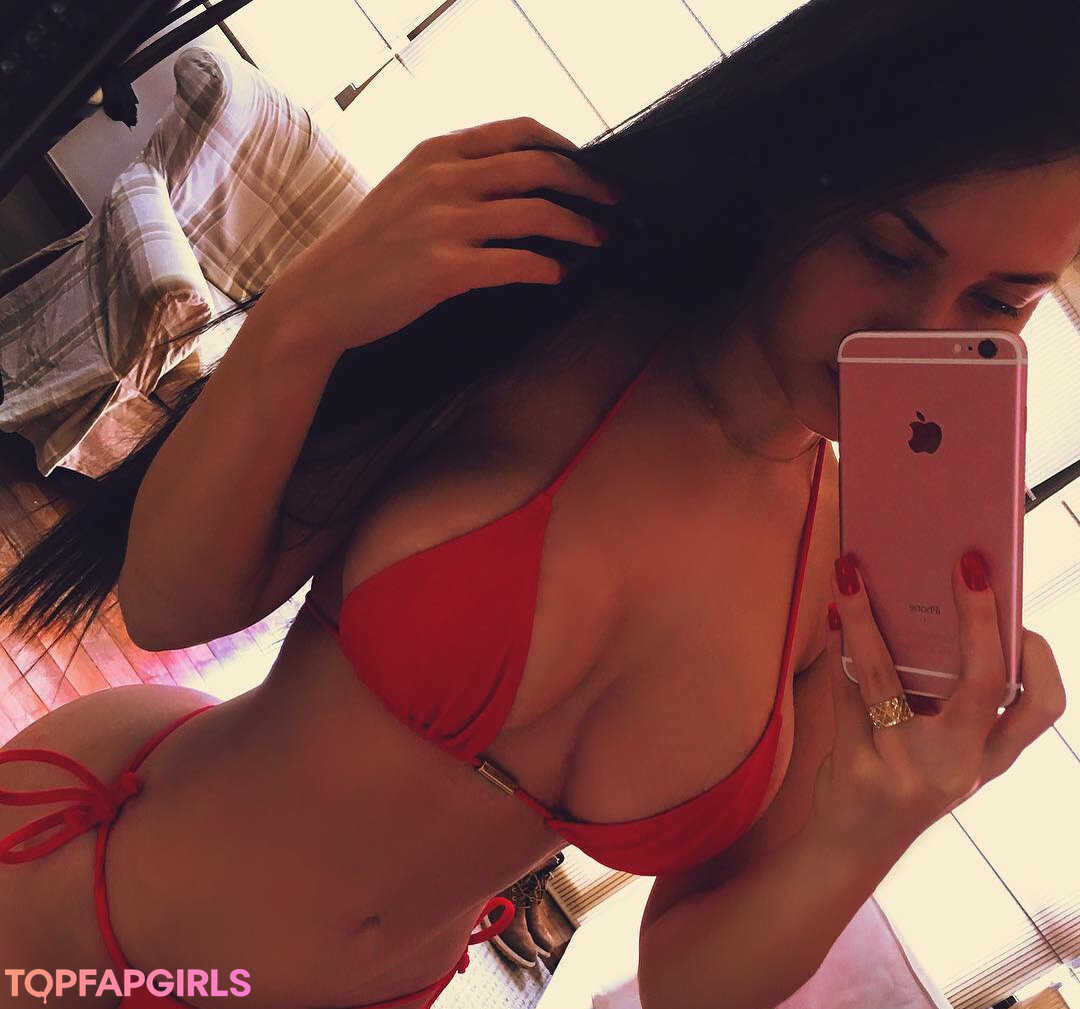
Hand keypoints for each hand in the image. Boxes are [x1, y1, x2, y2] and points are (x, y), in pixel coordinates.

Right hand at [254, 116, 619, 355]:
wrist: (319, 297)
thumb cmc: (367, 251)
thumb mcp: (404, 192)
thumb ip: (452, 179)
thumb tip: (513, 184)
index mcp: (436, 153)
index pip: (520, 131)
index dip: (568, 146)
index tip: (592, 166)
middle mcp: (443, 179)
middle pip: (540, 166)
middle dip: (589, 183)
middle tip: (616, 201)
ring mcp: (443, 223)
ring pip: (536, 212)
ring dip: (579, 226)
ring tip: (599, 240)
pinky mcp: (444, 270)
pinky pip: (516, 263)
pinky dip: (547, 268)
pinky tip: (559, 275)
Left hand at [809, 552, 1066, 855]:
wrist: (852, 846)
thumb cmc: (904, 778)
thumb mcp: (943, 751)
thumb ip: (950, 699)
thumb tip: (930, 606)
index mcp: (988, 756)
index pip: (1041, 707)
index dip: (1038, 658)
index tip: (1020, 612)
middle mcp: (956, 765)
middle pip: (981, 686)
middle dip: (977, 620)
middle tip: (963, 565)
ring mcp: (906, 769)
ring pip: (885, 677)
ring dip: (866, 618)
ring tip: (851, 573)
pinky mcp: (858, 768)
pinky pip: (845, 693)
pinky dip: (840, 648)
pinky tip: (834, 616)